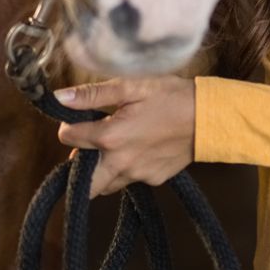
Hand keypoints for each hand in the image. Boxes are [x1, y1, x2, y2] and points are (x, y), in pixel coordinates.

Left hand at [53, 76, 194, 197]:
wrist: (209, 117)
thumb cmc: (170, 95)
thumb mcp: (131, 86)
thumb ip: (92, 95)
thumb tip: (59, 98)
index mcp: (110, 137)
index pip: (68, 138)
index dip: (68, 126)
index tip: (78, 119)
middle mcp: (120, 162)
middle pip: (84, 184)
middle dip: (79, 169)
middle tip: (89, 148)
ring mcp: (138, 175)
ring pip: (107, 184)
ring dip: (103, 170)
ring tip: (114, 147)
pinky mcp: (154, 180)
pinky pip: (131, 180)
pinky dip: (128, 168)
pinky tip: (140, 148)